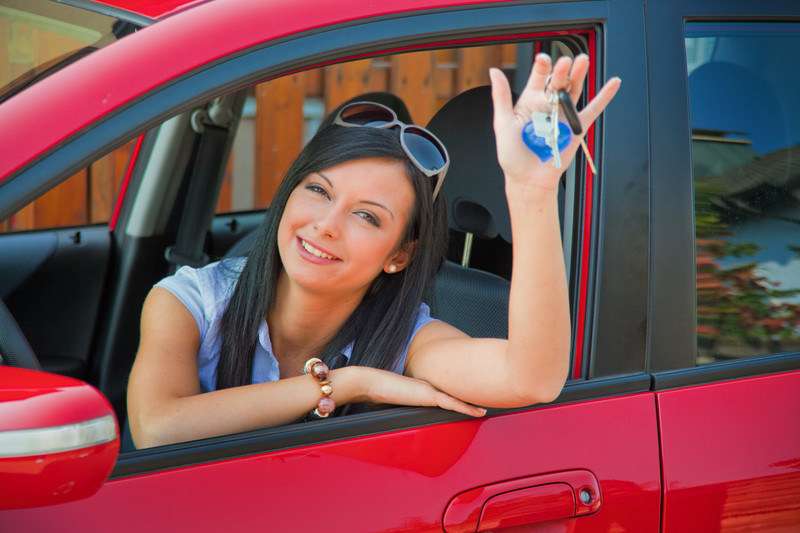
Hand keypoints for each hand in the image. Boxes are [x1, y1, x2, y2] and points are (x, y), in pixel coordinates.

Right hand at [357, 367, 486, 416]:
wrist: (372, 383)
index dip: (467, 392)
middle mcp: (433, 387)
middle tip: (497, 394)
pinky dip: (467, 408)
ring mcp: (432, 390)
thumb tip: (417, 405)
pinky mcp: (429, 395)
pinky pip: (452, 403)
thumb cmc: (382, 390)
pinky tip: (479, 412)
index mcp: (428, 387)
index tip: (481, 393)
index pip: (452, 390)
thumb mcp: (401, 397)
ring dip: (477, 401)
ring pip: (461, 395)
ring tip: (494, 404)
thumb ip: (412, 401)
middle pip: (461, 389)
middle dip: (478, 392)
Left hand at [489, 53, 620, 192]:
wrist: (528, 180)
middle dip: (561, 70)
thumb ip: (501, 97)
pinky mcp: (577, 128)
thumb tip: (495, 71)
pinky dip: (604, 97)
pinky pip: (593, 110)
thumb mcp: (502, 123)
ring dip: (580, 75)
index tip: (544, 59)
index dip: (542, 67)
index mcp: (530, 101)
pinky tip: (614, 82)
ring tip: (583, 60)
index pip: (538, 78)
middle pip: (558, 81)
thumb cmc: (513, 155)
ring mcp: (564, 116)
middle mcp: (548, 105)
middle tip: (564, 62)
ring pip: (574, 90)